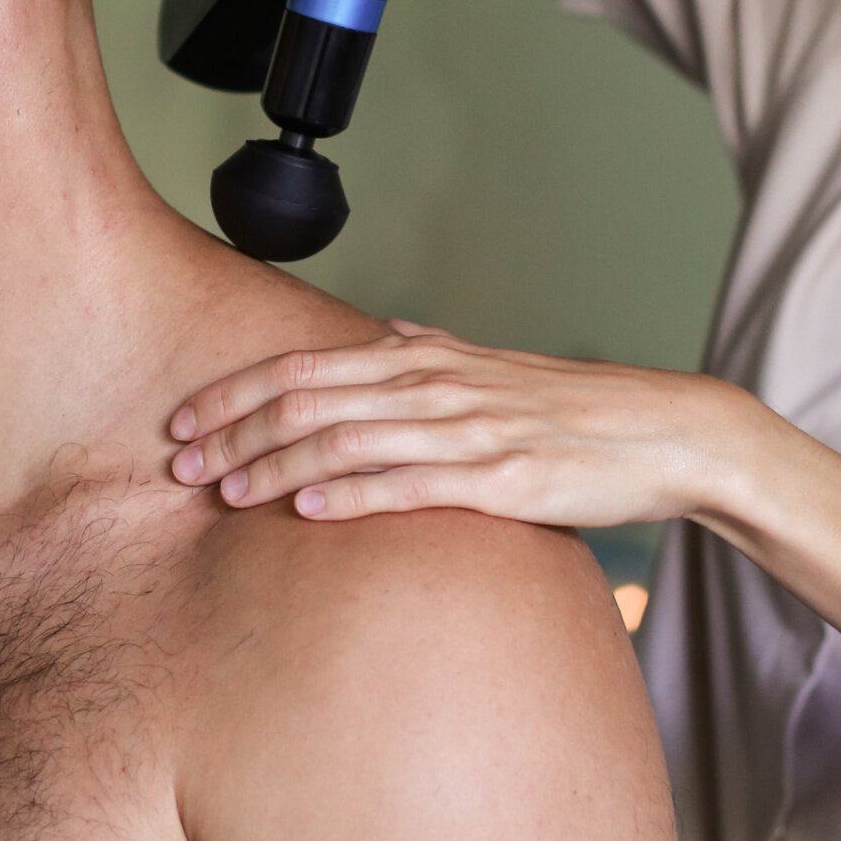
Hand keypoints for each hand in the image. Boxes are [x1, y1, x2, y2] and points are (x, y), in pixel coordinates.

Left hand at [169, 324, 733, 527]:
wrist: (663, 431)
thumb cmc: (573, 409)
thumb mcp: (493, 366)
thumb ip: (432, 350)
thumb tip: (382, 330)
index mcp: (425, 357)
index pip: (304, 366)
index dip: (234, 393)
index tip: (182, 420)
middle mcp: (435, 384)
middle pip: (307, 400)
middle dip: (233, 433)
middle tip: (177, 466)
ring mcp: (466, 429)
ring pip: (344, 440)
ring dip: (272, 466)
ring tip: (221, 494)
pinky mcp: (497, 477)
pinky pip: (407, 484)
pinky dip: (348, 495)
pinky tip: (303, 510)